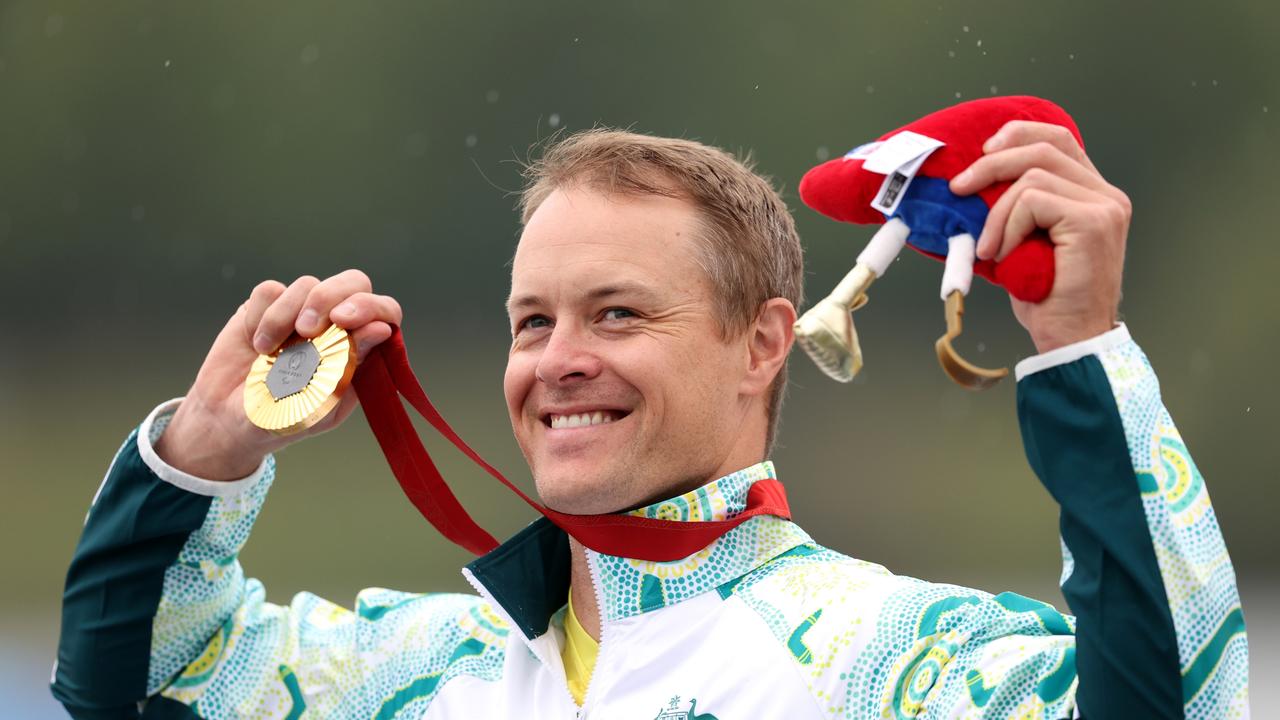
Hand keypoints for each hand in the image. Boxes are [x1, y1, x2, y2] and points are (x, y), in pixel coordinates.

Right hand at [154, 269, 402, 479]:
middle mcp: (337, 325)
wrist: (231, 422)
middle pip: (354, 282)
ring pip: (308, 284)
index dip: (371, 308)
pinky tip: (256, 344)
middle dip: (330, 297)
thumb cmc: (283, 419)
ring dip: (284, 318)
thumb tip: (381, 328)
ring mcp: (303, 311)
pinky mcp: (269, 305)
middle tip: (306, 329)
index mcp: (360, 350)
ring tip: (268, 353)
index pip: (385, 312)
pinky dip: (260, 317)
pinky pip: (270, 291)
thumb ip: (349, 366)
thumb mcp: (319, 404)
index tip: (343, 321)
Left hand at [949, 121, 1130, 353]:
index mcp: (1094, 195)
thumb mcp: (1025, 242)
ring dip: (997, 213)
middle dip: (992, 163)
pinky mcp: (1093, 222)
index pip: (1059, 141)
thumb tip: (973, 182)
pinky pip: (1033, 201)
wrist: (1070, 339)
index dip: (1019, 135)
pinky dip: (1007, 227)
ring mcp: (1104, 207)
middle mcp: (1107, 196)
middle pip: (1045, 148)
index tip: (983, 152)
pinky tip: (1002, 256)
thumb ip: (1017, 208)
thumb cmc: (1044, 297)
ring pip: (1033, 176)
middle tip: (959, 188)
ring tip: (990, 249)